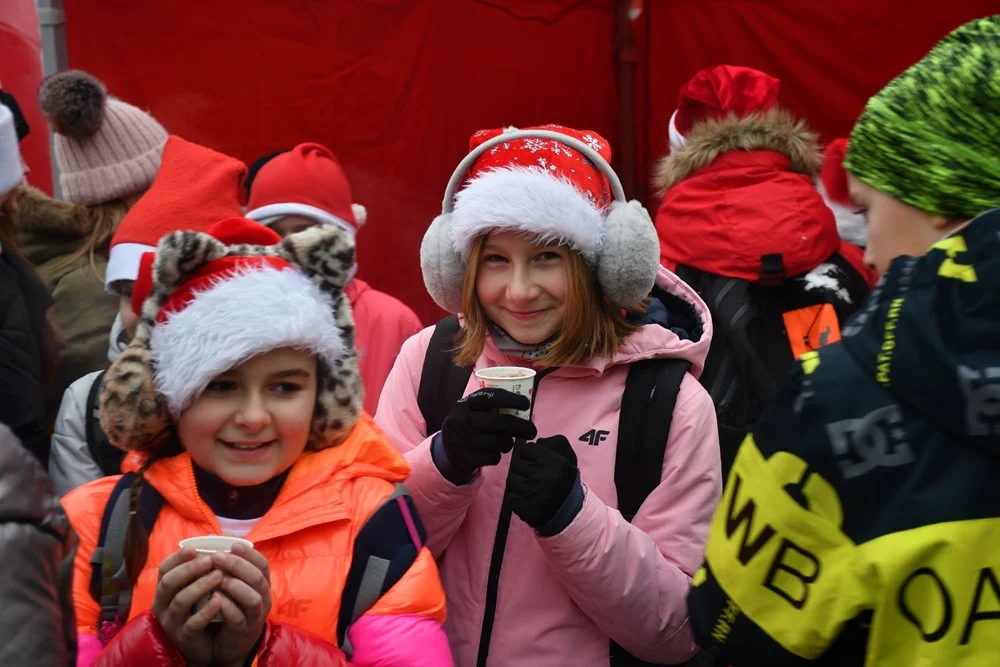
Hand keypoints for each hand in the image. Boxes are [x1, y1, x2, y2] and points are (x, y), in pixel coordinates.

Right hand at [151, 548, 223, 665]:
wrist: (205, 641)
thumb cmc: (201, 606)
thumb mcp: (200, 583)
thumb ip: (207, 561)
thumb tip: (220, 535)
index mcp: (165, 589)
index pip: (164, 570)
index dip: (177, 558)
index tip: (193, 549)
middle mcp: (163, 604)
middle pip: (168, 583)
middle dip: (189, 569)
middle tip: (210, 560)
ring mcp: (172, 622)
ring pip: (180, 601)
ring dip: (200, 586)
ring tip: (219, 576)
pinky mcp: (185, 637)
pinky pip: (192, 623)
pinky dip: (206, 611)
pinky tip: (219, 600)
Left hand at [210, 542, 272, 666]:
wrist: (230, 643)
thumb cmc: (232, 607)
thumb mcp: (234, 582)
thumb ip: (231, 561)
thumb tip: (225, 533)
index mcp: (262, 584)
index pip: (262, 563)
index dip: (248, 553)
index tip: (232, 544)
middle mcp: (263, 598)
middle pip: (257, 577)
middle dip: (237, 565)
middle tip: (217, 557)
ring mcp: (255, 616)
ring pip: (252, 598)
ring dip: (235, 586)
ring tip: (217, 579)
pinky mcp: (243, 631)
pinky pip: (239, 618)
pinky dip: (227, 607)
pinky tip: (214, 599)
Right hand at [440, 389, 536, 475]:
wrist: (448, 450)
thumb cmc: (470, 426)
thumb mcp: (473, 411)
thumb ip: (490, 408)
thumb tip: (522, 410)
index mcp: (465, 404)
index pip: (490, 397)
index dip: (511, 399)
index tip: (526, 404)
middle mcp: (462, 420)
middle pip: (498, 422)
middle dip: (520, 426)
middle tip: (532, 431)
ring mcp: (463, 439)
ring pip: (498, 442)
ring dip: (508, 443)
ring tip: (506, 442)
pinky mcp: (467, 457)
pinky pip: (493, 457)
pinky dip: (497, 455)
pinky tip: (492, 452)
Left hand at [506, 435, 579, 529]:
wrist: (570, 514)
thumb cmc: (565, 483)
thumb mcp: (567, 459)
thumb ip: (555, 443)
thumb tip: (538, 441)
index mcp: (556, 462)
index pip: (527, 450)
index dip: (529, 457)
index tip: (536, 465)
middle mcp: (545, 476)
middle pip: (516, 464)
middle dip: (522, 471)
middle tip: (532, 480)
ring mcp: (534, 492)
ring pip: (511, 480)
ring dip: (517, 486)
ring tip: (529, 491)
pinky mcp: (525, 507)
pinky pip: (510, 497)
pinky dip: (515, 499)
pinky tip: (526, 501)